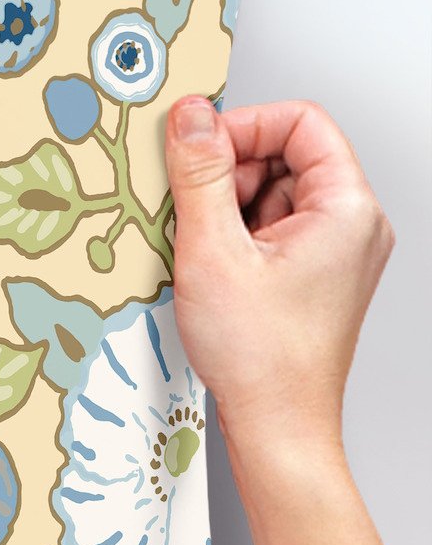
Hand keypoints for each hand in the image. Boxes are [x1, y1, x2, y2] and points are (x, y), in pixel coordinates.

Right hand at [165, 95, 393, 459]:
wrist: (278, 427)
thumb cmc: (262, 358)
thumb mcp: (212, 252)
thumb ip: (200, 175)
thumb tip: (191, 117)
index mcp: (347, 208)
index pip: (301, 123)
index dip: (243, 127)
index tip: (196, 149)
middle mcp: (352, 226)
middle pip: (285, 158)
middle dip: (229, 175)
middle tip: (192, 213)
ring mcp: (335, 254)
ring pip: (273, 196)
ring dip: (226, 212)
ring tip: (204, 255)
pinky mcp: (313, 278)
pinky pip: (271, 233)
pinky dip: (234, 241)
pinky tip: (212, 273)